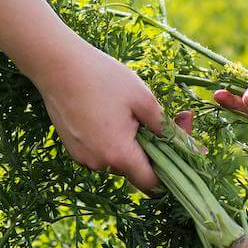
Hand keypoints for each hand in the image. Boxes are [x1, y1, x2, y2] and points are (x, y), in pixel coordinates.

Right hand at [28, 40, 190, 194]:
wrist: (57, 65)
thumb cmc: (103, 78)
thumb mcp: (143, 98)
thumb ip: (165, 128)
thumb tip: (190, 148)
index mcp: (119, 155)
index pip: (152, 183)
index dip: (171, 168)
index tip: (179, 141)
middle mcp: (99, 163)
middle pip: (136, 168)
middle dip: (153, 147)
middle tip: (162, 116)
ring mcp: (83, 157)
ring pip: (118, 158)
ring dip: (131, 142)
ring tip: (131, 109)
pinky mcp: (73, 147)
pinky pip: (101, 151)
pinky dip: (111, 138)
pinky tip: (110, 111)